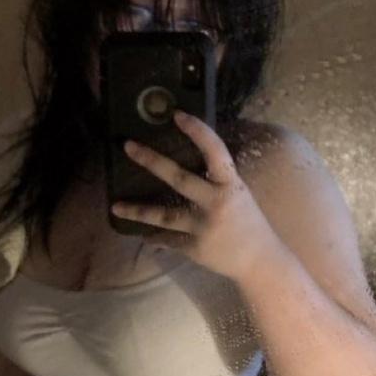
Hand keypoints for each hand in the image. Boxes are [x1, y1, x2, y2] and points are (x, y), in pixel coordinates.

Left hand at [113, 111, 280, 286]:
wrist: (259, 260)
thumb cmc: (248, 221)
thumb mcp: (239, 193)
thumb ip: (217, 180)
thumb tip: (191, 158)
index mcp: (231, 184)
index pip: (215, 151)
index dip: (198, 131)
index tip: (177, 115)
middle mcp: (216, 202)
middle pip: (179, 178)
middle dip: (151, 160)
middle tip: (128, 146)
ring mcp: (203, 227)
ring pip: (164, 216)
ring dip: (138, 210)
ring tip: (116, 206)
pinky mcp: (195, 248)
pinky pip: (168, 239)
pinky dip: (154, 237)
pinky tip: (140, 234)